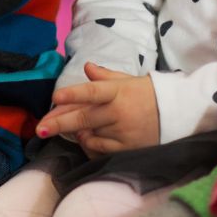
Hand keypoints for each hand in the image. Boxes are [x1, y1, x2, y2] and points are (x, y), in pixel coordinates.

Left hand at [35, 62, 159, 153]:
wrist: (176, 113)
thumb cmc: (147, 94)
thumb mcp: (127, 80)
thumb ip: (104, 76)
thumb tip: (86, 67)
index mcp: (117, 91)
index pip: (92, 92)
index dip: (73, 94)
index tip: (55, 98)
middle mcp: (119, 112)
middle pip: (84, 117)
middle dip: (59, 123)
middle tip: (40, 128)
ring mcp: (123, 131)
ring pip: (90, 134)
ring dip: (74, 132)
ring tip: (62, 130)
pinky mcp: (128, 148)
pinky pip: (101, 149)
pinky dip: (89, 145)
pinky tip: (83, 139)